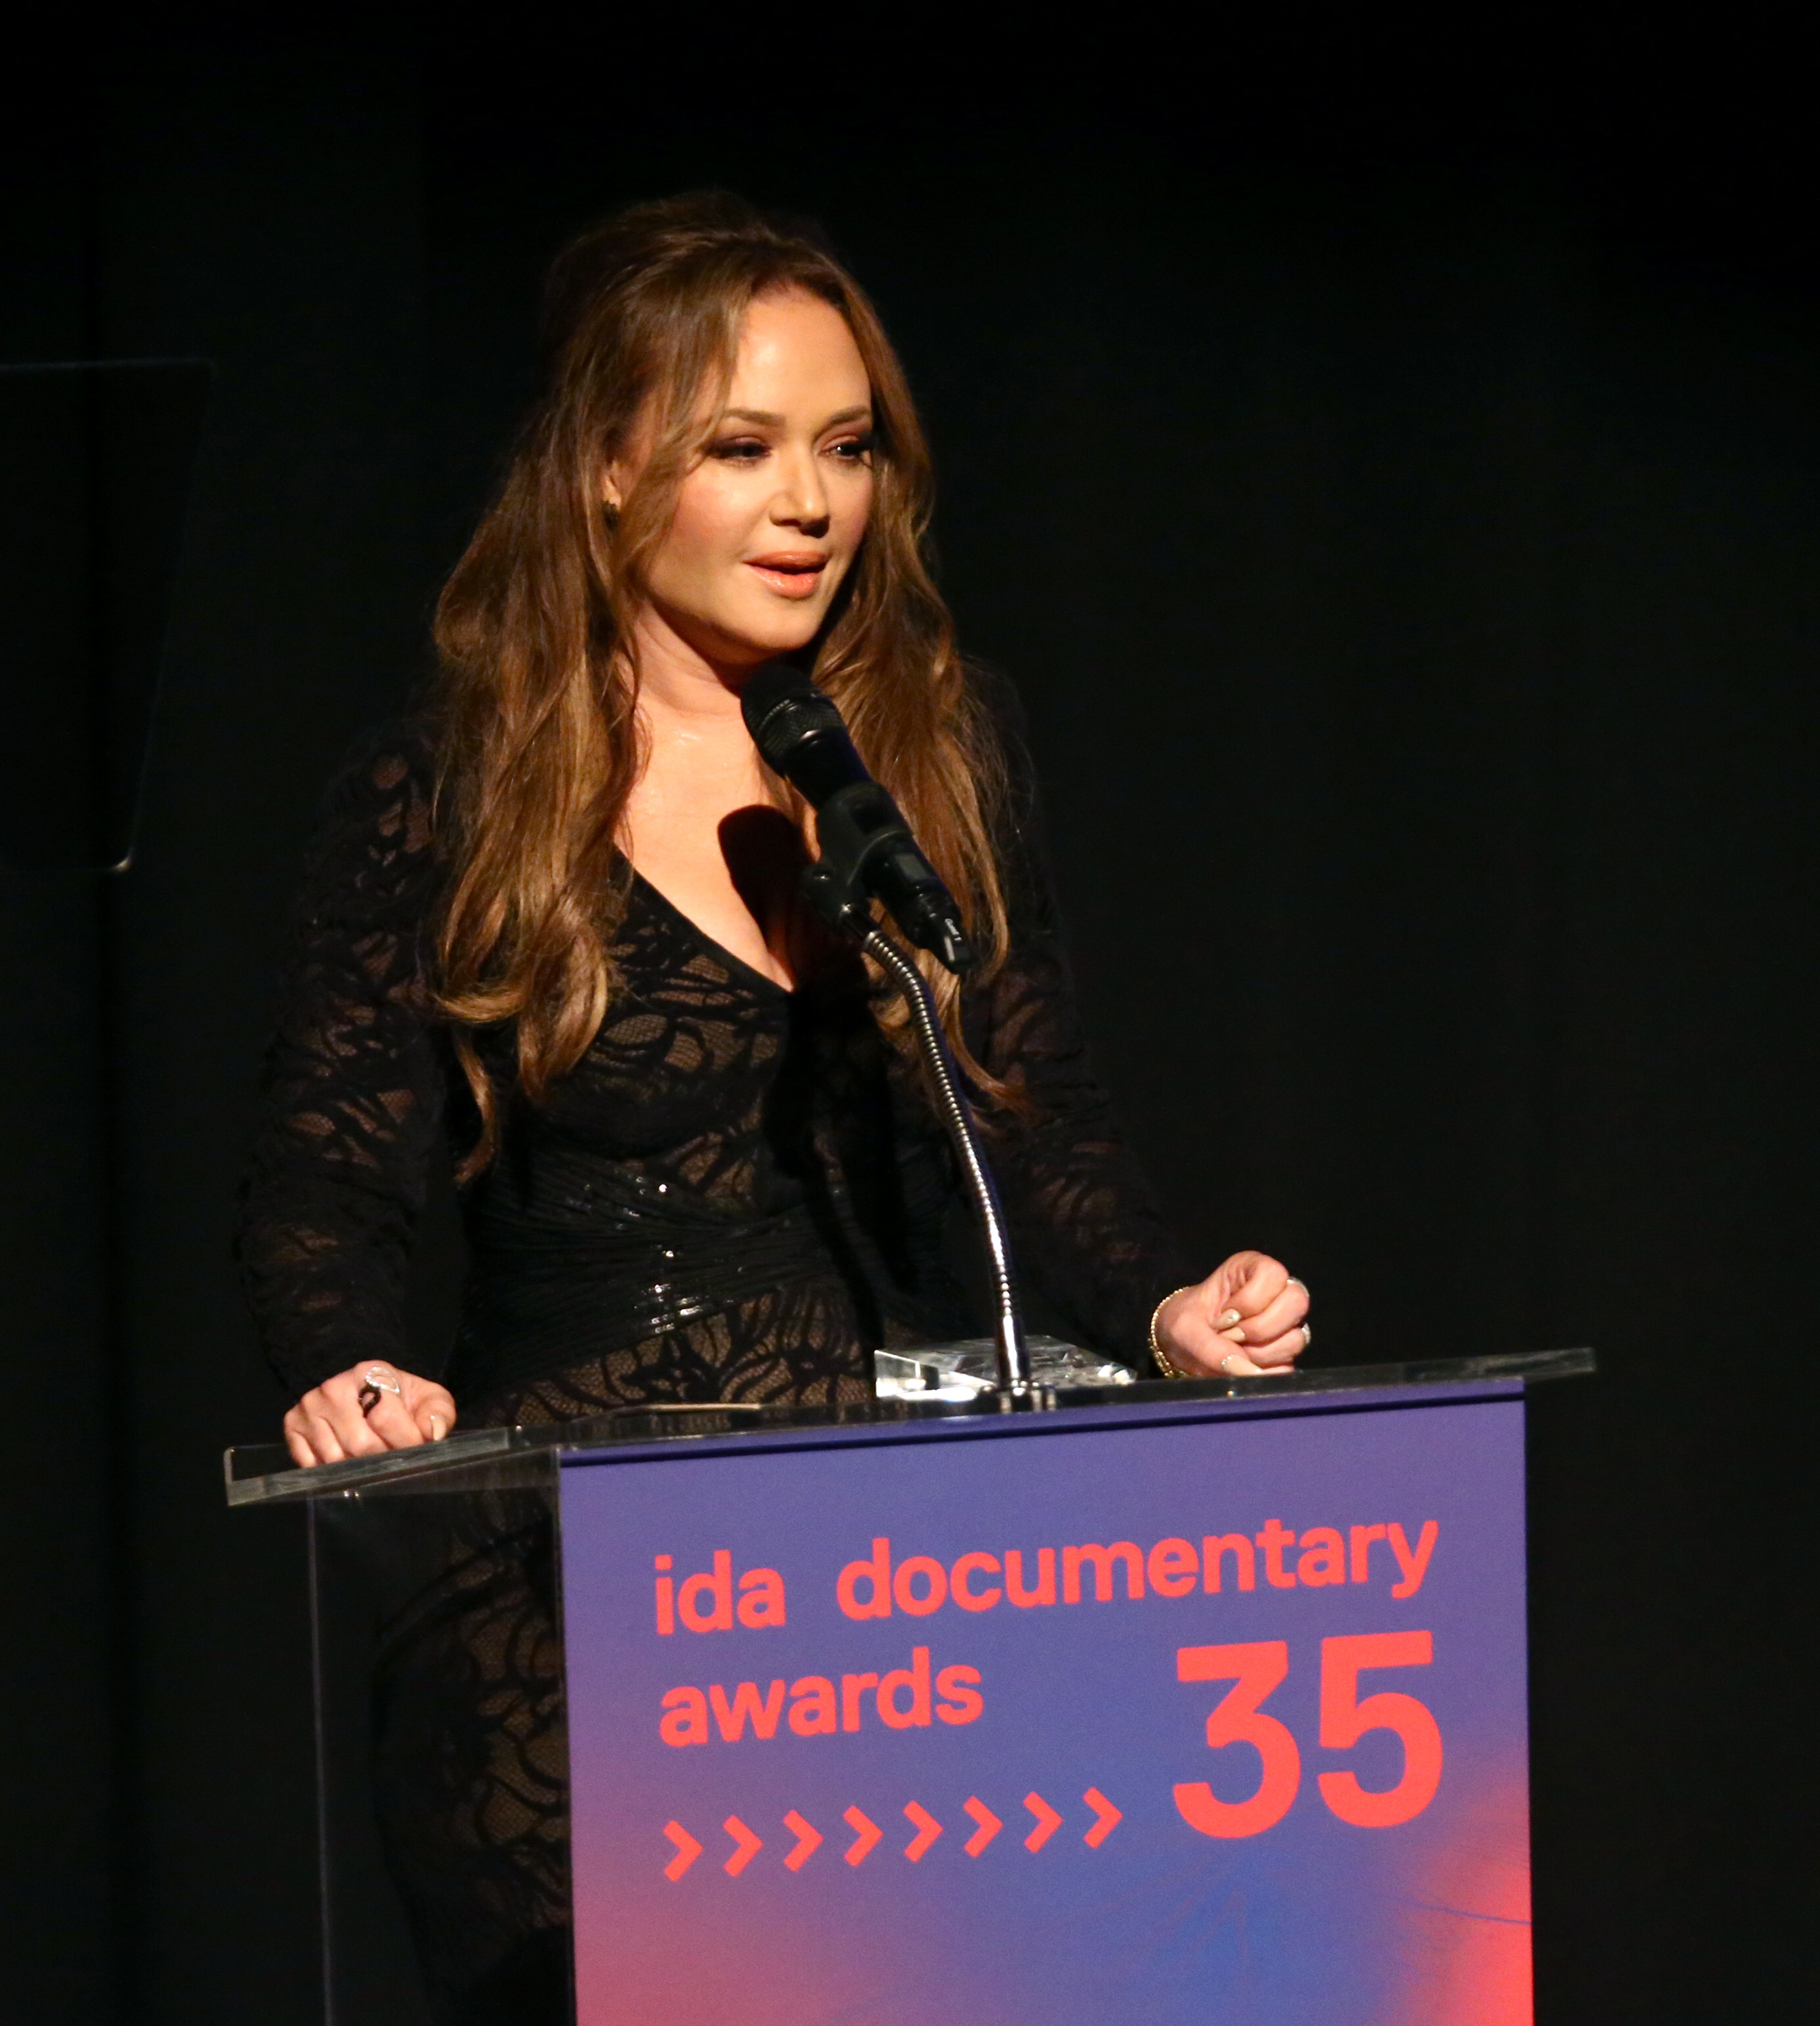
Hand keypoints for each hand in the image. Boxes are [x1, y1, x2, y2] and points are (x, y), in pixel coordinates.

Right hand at [283, 1361, 456, 1468]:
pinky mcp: (292, 1423)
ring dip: (357, 1467)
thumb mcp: (428, 1398)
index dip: (405, 1441)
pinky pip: (310, 1463)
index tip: (415, 1449)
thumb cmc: (400, 1397)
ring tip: (370, 1457)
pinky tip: (344, 1459)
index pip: (385, 1418)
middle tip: (392, 1456)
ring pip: (335, 1458)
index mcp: (370, 1372)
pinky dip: (329, 1470)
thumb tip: (433, 1434)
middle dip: (383, 1457)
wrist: (363, 1388)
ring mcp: (309, 1405)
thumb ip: (438, 1414)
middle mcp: (334, 1387)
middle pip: (361, 1444)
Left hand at [1154, 1252, 1310, 1378]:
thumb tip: (1248, 1372)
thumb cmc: (1184, 1325)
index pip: (1273, 1274)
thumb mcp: (1186, 1331)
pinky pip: (1289, 1367)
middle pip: (1296, 1302)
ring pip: (1296, 1338)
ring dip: (1259, 1353)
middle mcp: (1274, 1293)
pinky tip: (1243, 1366)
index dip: (1251, 1299)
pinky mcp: (1284, 1353)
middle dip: (1260, 1328)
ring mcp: (1283, 1324)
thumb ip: (1212, 1348)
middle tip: (1231, 1335)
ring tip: (1233, 1350)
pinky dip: (1263, 1372)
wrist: (1180, 1349)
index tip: (1226, 1312)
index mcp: (1251, 1270)